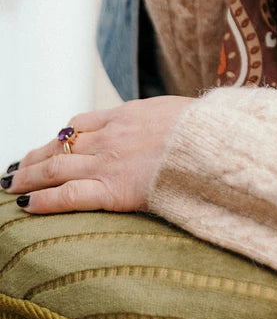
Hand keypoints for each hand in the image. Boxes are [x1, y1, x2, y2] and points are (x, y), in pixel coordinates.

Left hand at [2, 97, 194, 213]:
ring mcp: (109, 162)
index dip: (60, 137)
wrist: (214, 143)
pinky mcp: (113, 189)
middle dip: (33, 158)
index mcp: (127, 114)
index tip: (49, 145)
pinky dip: (44, 200)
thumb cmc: (207, 130)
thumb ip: (163, 120)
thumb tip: (168, 124)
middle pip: (60, 146)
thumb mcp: (180, 112)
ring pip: (55, 168)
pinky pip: (68, 195)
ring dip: (27, 177)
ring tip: (10, 185)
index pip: (80, 124)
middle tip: (15, 168)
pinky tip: (26, 206)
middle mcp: (111, 136)